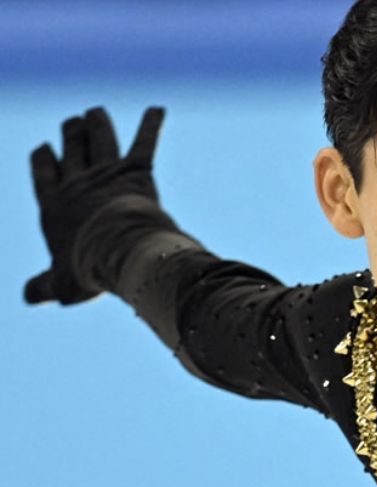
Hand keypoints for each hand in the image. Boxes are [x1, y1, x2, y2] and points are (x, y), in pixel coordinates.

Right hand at [24, 106, 166, 305]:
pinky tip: (158, 109)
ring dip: (98, 124)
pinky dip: (151, 125)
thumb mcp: (60, 285)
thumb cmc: (87, 269)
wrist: (118, 251)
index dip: (44, 161)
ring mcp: (106, 174)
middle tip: (75, 122)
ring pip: (99, 140)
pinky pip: (145, 142)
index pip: (44, 176)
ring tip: (96, 112)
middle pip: (71, 151)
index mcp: (55, 205)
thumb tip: (29, 297)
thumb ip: (43, 287)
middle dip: (71, 135)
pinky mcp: (136, 171)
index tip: (43, 149)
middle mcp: (78, 183)